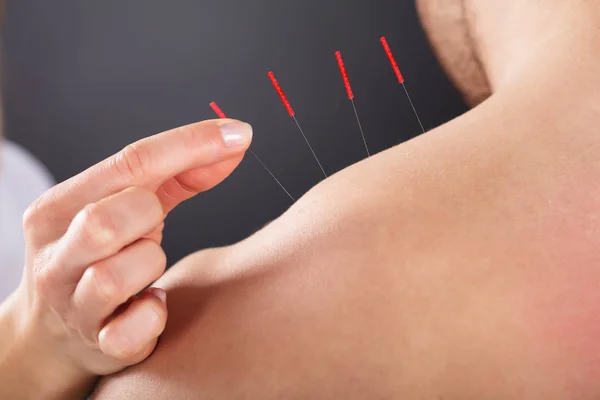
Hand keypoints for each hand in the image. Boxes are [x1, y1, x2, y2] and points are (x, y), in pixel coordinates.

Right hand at [1, 119, 251, 398]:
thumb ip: (180, 174)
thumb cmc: (104, 256)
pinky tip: (154, 305)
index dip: (190, 144)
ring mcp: (71, 305)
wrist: (56, 334)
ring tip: (147, 270)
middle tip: (152, 226)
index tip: (239, 134)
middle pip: (110, 219)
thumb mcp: (130, 208)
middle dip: (148, 217)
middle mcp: (55, 255)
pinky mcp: (97, 345)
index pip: (128, 163)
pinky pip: (133, 330)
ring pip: (118, 274)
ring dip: (150, 265)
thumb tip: (235, 140)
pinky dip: (153, 315)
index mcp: (59, 208)